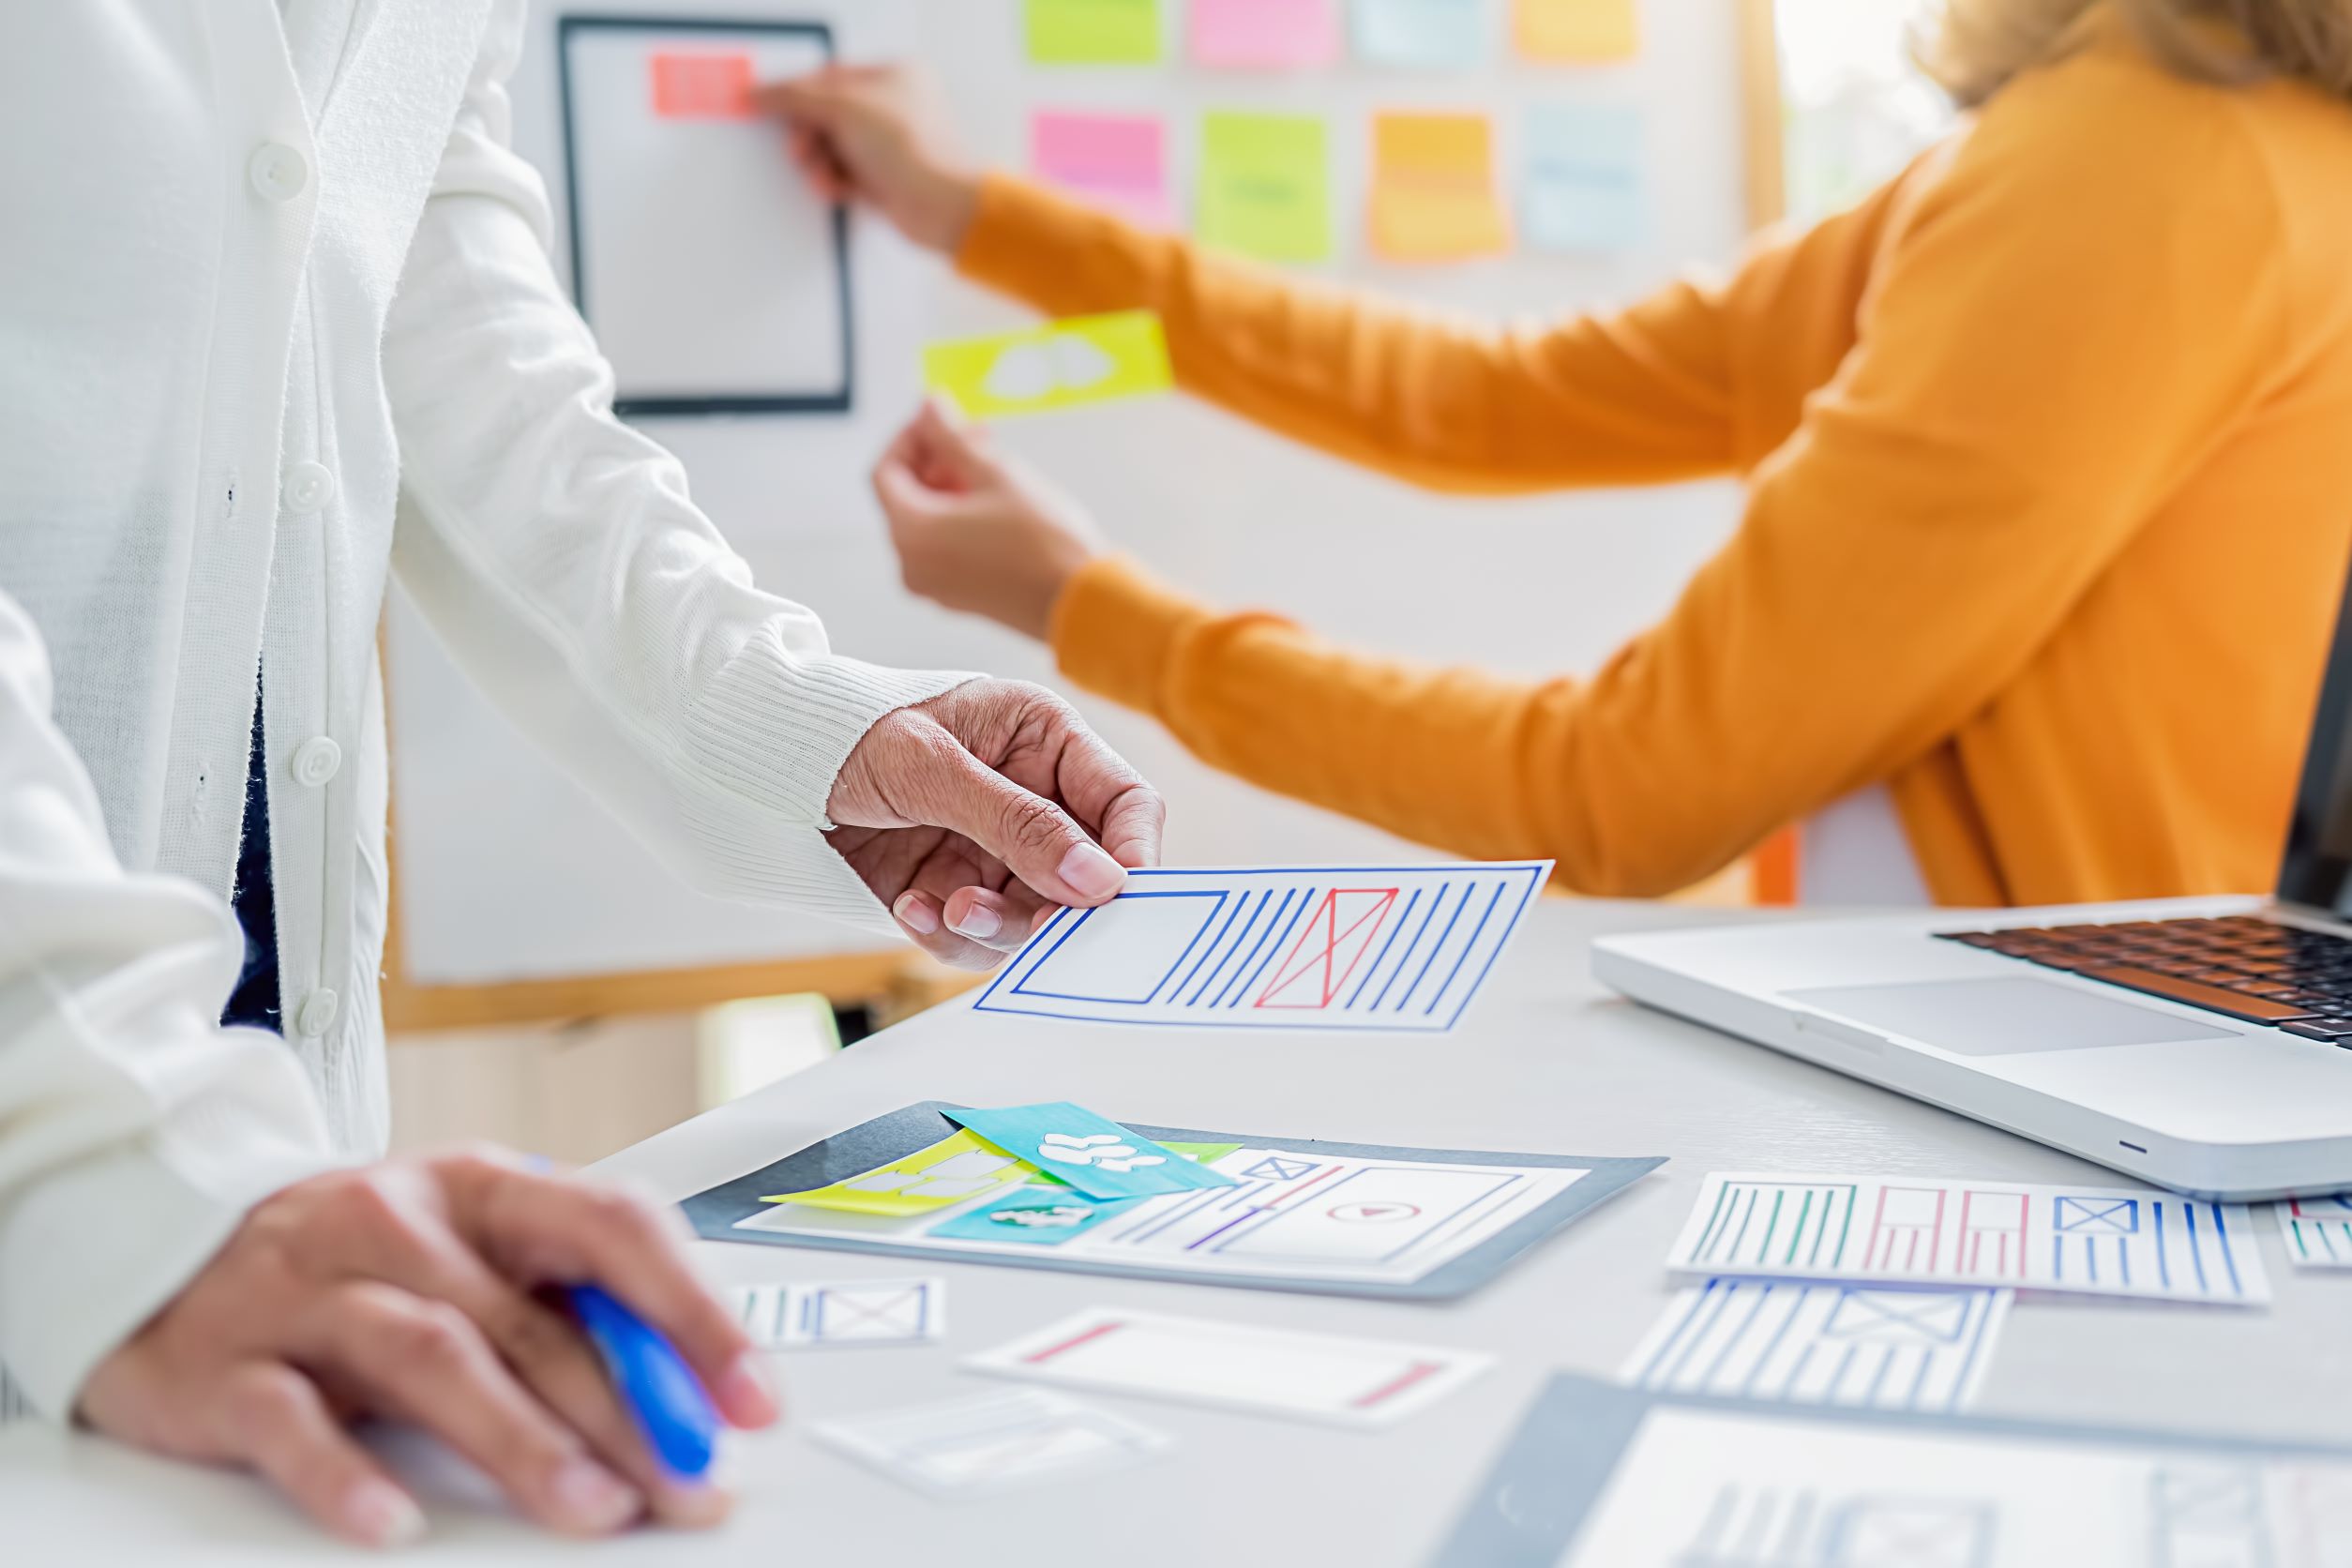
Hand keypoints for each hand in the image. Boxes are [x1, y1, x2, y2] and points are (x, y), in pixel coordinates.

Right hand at [78, 1151, 776, 1546]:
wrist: (161, 1250)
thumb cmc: (354, 1259)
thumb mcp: (471, 1255)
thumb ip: (568, 1311)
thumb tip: (694, 1394)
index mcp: (481, 1186)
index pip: (613, 1227)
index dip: (693, 1312)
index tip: (751, 1395)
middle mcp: (399, 1223)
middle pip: (533, 1319)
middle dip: (627, 1411)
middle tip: (689, 1482)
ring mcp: (308, 1290)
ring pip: (431, 1357)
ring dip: (521, 1439)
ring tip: (590, 1506)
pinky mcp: (223, 1366)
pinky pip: (290, 1420)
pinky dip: (344, 1474)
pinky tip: (394, 1521)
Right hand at [751, 64, 979, 252]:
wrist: (943, 206)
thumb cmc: (914, 149)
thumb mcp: (845, 108)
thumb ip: (797, 98)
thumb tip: (762, 93)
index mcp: (894, 75)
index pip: (829, 76)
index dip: (796, 92)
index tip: (766, 104)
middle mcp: (894, 108)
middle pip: (827, 115)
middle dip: (810, 135)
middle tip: (802, 148)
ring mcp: (890, 146)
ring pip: (833, 148)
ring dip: (821, 163)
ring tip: (826, 175)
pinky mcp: (885, 179)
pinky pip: (844, 174)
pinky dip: (835, 181)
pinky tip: (838, 189)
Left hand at [828, 678, 1159, 966]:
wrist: (761, 767)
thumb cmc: (848, 731)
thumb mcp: (933, 766)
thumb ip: (1019, 823)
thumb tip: (1100, 879)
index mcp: (1045, 740)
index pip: (1124, 802)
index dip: (1136, 852)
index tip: (1122, 898)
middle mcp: (1032, 800)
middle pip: (1086, 876)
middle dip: (1054, 906)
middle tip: (1027, 925)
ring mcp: (995, 851)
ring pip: (1036, 917)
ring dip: (993, 925)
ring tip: (945, 908)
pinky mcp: (955, 891)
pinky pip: (977, 937)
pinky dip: (945, 933)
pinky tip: (908, 903)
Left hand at [872, 401, 1103, 642]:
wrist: (1084, 602)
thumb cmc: (1044, 541)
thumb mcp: (995, 473)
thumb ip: (952, 436)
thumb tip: (929, 407)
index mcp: (911, 533)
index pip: (886, 471)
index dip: (910, 436)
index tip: (939, 417)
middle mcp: (912, 564)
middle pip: (906, 496)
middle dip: (937, 458)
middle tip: (978, 434)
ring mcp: (934, 585)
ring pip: (927, 521)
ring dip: (951, 486)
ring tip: (995, 465)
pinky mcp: (958, 596)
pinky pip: (944, 546)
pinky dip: (959, 517)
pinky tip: (997, 500)